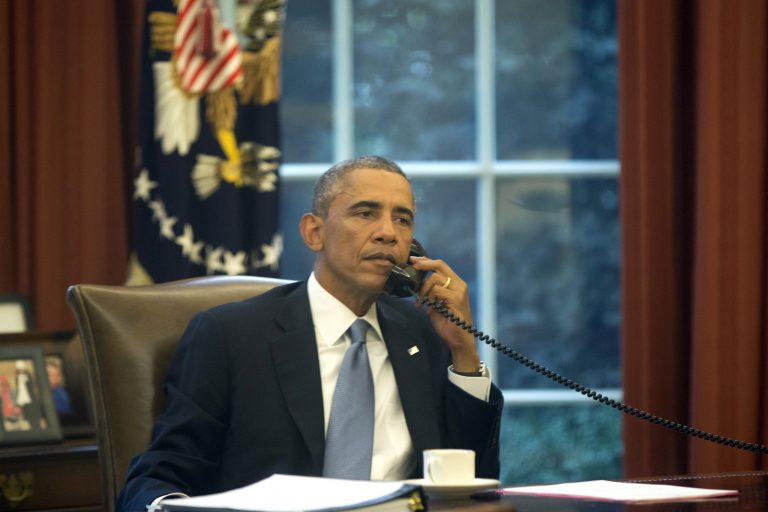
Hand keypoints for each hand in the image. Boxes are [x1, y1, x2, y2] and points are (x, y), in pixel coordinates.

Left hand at [410, 256, 479, 372]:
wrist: (458, 339)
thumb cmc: (447, 322)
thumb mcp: (436, 303)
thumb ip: (431, 291)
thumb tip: (417, 282)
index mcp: (456, 283)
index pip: (441, 265)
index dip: (426, 261)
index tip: (413, 260)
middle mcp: (459, 284)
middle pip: (439, 265)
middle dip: (423, 265)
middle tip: (413, 268)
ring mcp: (459, 291)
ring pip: (435, 279)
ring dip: (424, 290)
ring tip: (423, 302)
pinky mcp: (456, 299)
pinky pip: (437, 291)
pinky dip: (429, 298)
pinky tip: (430, 308)